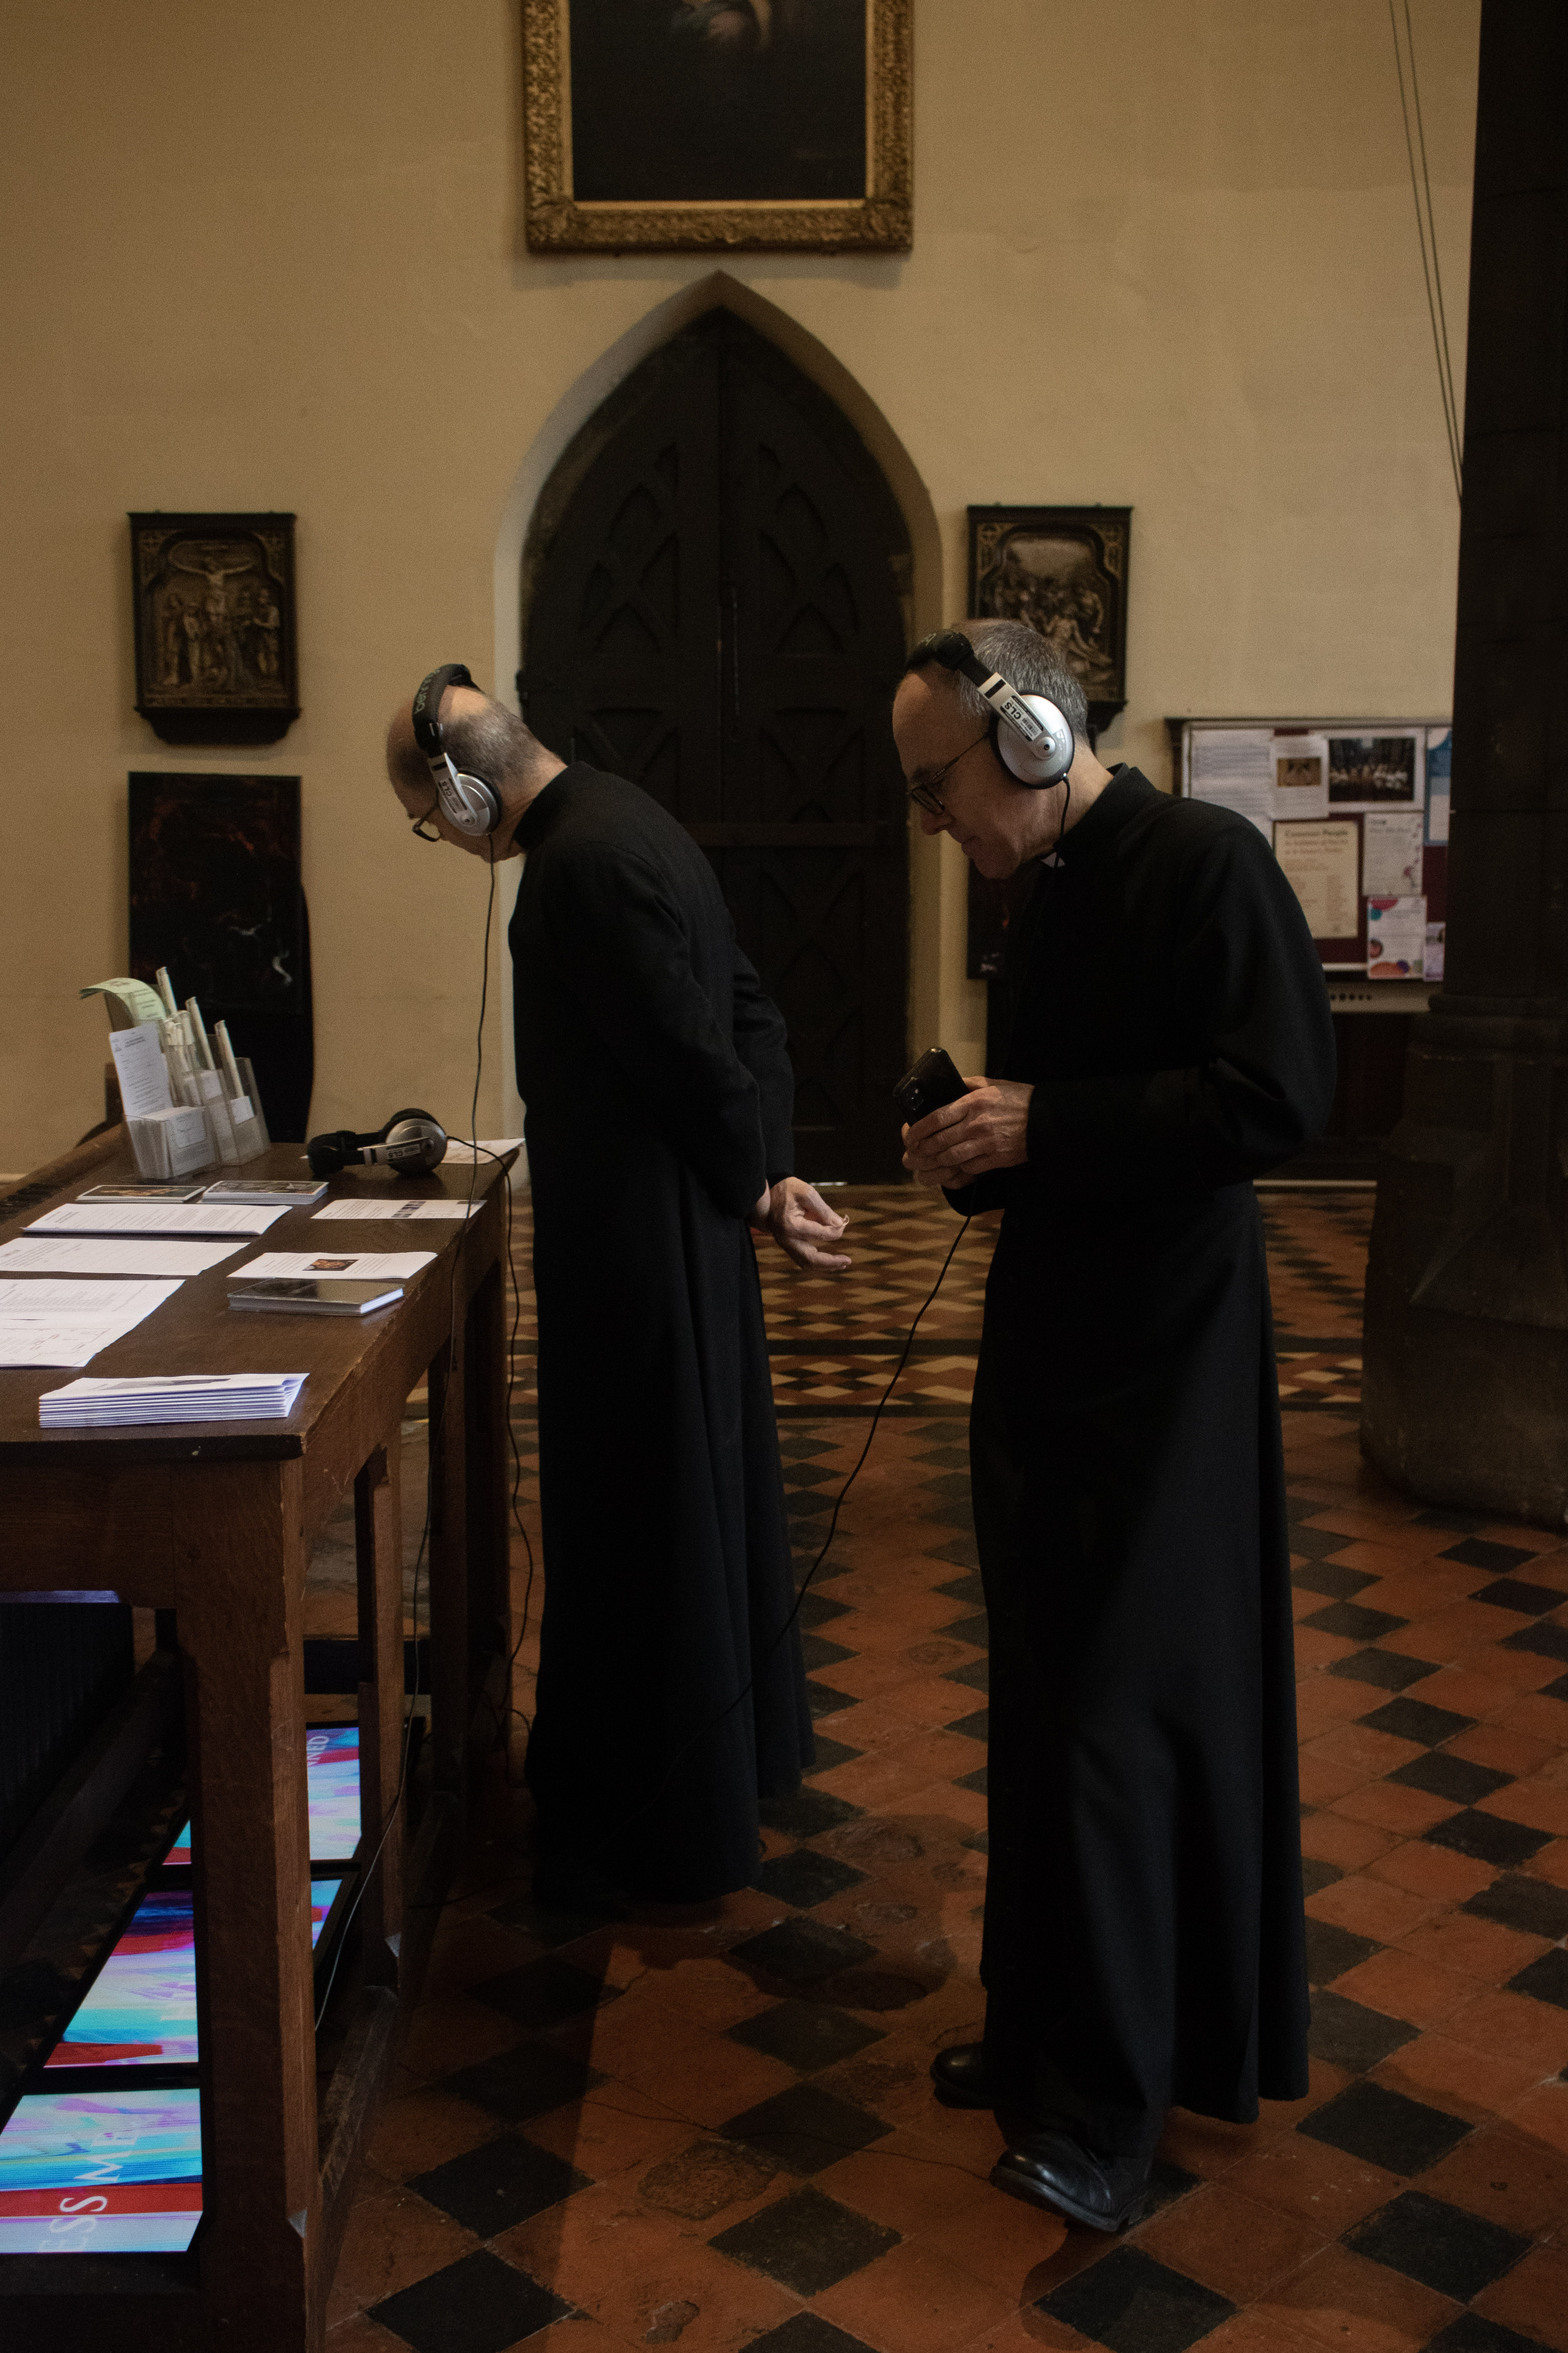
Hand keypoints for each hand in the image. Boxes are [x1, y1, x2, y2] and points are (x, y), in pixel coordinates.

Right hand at [756, 1177, 851, 1272]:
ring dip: (825, 1266)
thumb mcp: (807, 1194)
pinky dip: (817, 1262)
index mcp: (791, 1225)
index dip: (835, 1231)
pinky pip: (802, 1259)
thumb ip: (824, 1210)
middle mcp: (786, 1239)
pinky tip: (830, 1262)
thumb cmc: (788, 1191)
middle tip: (848, 1261)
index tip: (843, 1223)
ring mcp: (785, 1244)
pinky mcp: (787, 1246)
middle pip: (810, 1258)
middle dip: (831, 1262)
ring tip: (842, 1265)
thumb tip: (840, 1224)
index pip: (819, 1234)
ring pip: (806, 1263)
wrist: (768, 1195)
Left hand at [902, 1078, 1032, 1189]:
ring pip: (952, 1157)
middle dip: (923, 1148)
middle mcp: (977, 1124)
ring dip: (937, 1161)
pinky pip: (970, 1167)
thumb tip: (951, 1084)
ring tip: (930, 1161)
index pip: (937, 1118)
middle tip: (915, 1151)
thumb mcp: (993, 1084)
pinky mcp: (996, 1158)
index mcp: (973, 1104)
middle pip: (940, 1141)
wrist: (1045, 1119)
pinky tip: (957, 1164)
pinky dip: (961, 1167)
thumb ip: (969, 1084)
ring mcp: (986, 1144)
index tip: (910, 1134)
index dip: (919, 1129)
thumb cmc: (1020, 1100)